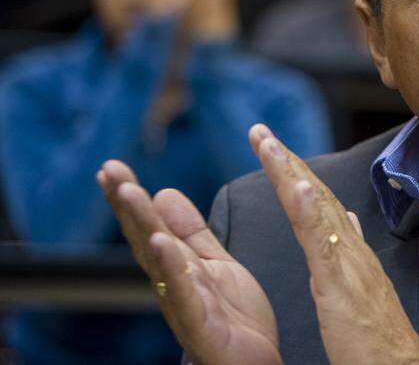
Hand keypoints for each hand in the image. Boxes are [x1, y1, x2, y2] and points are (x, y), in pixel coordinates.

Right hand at [97, 161, 280, 364]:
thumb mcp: (214, 264)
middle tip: (109, 169)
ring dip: (142, 226)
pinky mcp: (199, 326)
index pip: (149, 226)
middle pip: (146, 238)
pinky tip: (160, 242)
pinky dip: (171, 268)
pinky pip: (182, 294)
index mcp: (178, 267)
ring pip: (157, 261)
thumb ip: (192, 233)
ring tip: (129, 192)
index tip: (110, 167)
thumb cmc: (234, 319)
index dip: (131, 198)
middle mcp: (172, 284)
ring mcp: (182, 304)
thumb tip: (164, 192)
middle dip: (128, 204)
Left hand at [248, 124, 418, 364]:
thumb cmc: (378, 338)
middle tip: (259, 132)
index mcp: (350, 250)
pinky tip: (293, 185)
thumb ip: (350, 250)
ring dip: (290, 171)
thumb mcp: (358, 287)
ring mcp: (346, 261)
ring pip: (314, 207)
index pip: (318, 202)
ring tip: (268, 144)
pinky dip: (307, 209)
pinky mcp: (339, 281)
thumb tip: (344, 217)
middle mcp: (350, 247)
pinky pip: (320, 239)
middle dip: (285, 160)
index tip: (273, 148)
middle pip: (314, 194)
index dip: (294, 173)